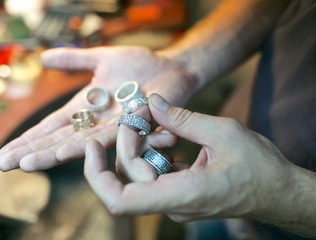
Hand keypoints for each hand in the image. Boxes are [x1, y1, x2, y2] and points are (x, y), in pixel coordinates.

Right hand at [0, 46, 195, 171]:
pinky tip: (65, 151)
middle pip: (59, 139)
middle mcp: (96, 122)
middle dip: (33, 151)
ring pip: (79, 143)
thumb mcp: (101, 58)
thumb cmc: (139, 65)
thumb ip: (74, 60)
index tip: (5, 152)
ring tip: (29, 162)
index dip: (29, 138)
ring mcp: (114, 126)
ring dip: (53, 152)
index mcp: (86, 108)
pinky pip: (109, 137)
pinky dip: (88, 144)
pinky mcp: (133, 125)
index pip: (52, 126)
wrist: (171, 67)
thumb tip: (43, 57)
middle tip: (5, 164)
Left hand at [84, 93, 291, 221]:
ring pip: (137, 172)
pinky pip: (152, 171)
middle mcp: (171, 203)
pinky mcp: (177, 192)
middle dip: (127, 139)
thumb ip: (183, 119)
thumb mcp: (223, 133)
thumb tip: (153, 102)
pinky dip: (152, 150)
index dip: (97, 175)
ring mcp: (173, 200)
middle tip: (142, 110)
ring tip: (157, 119)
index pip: (120, 200)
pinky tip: (167, 133)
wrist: (277, 190)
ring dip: (140, 142)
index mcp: (181, 195)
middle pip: (128, 173)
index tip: (92, 146)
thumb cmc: (260, 167)